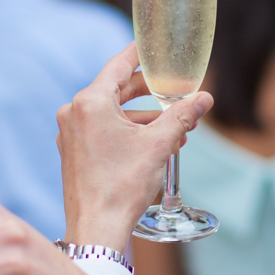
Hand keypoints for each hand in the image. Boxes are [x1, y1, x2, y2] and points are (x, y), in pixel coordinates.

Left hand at [58, 43, 210, 249]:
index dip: (139, 54)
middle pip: (116, 89)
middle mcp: (74, 113)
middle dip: (149, 92)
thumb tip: (203, 100)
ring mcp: (71, 134)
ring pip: (111, 113)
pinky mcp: (73, 153)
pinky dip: (126, 131)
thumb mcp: (159, 145)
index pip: (118, 65)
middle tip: (174, 89)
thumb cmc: (123, 185)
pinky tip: (153, 144)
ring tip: (174, 127)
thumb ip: (181, 116)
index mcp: (90, 102)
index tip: (152, 46)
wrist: (97, 229)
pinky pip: (102, 131)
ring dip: (142, 117)